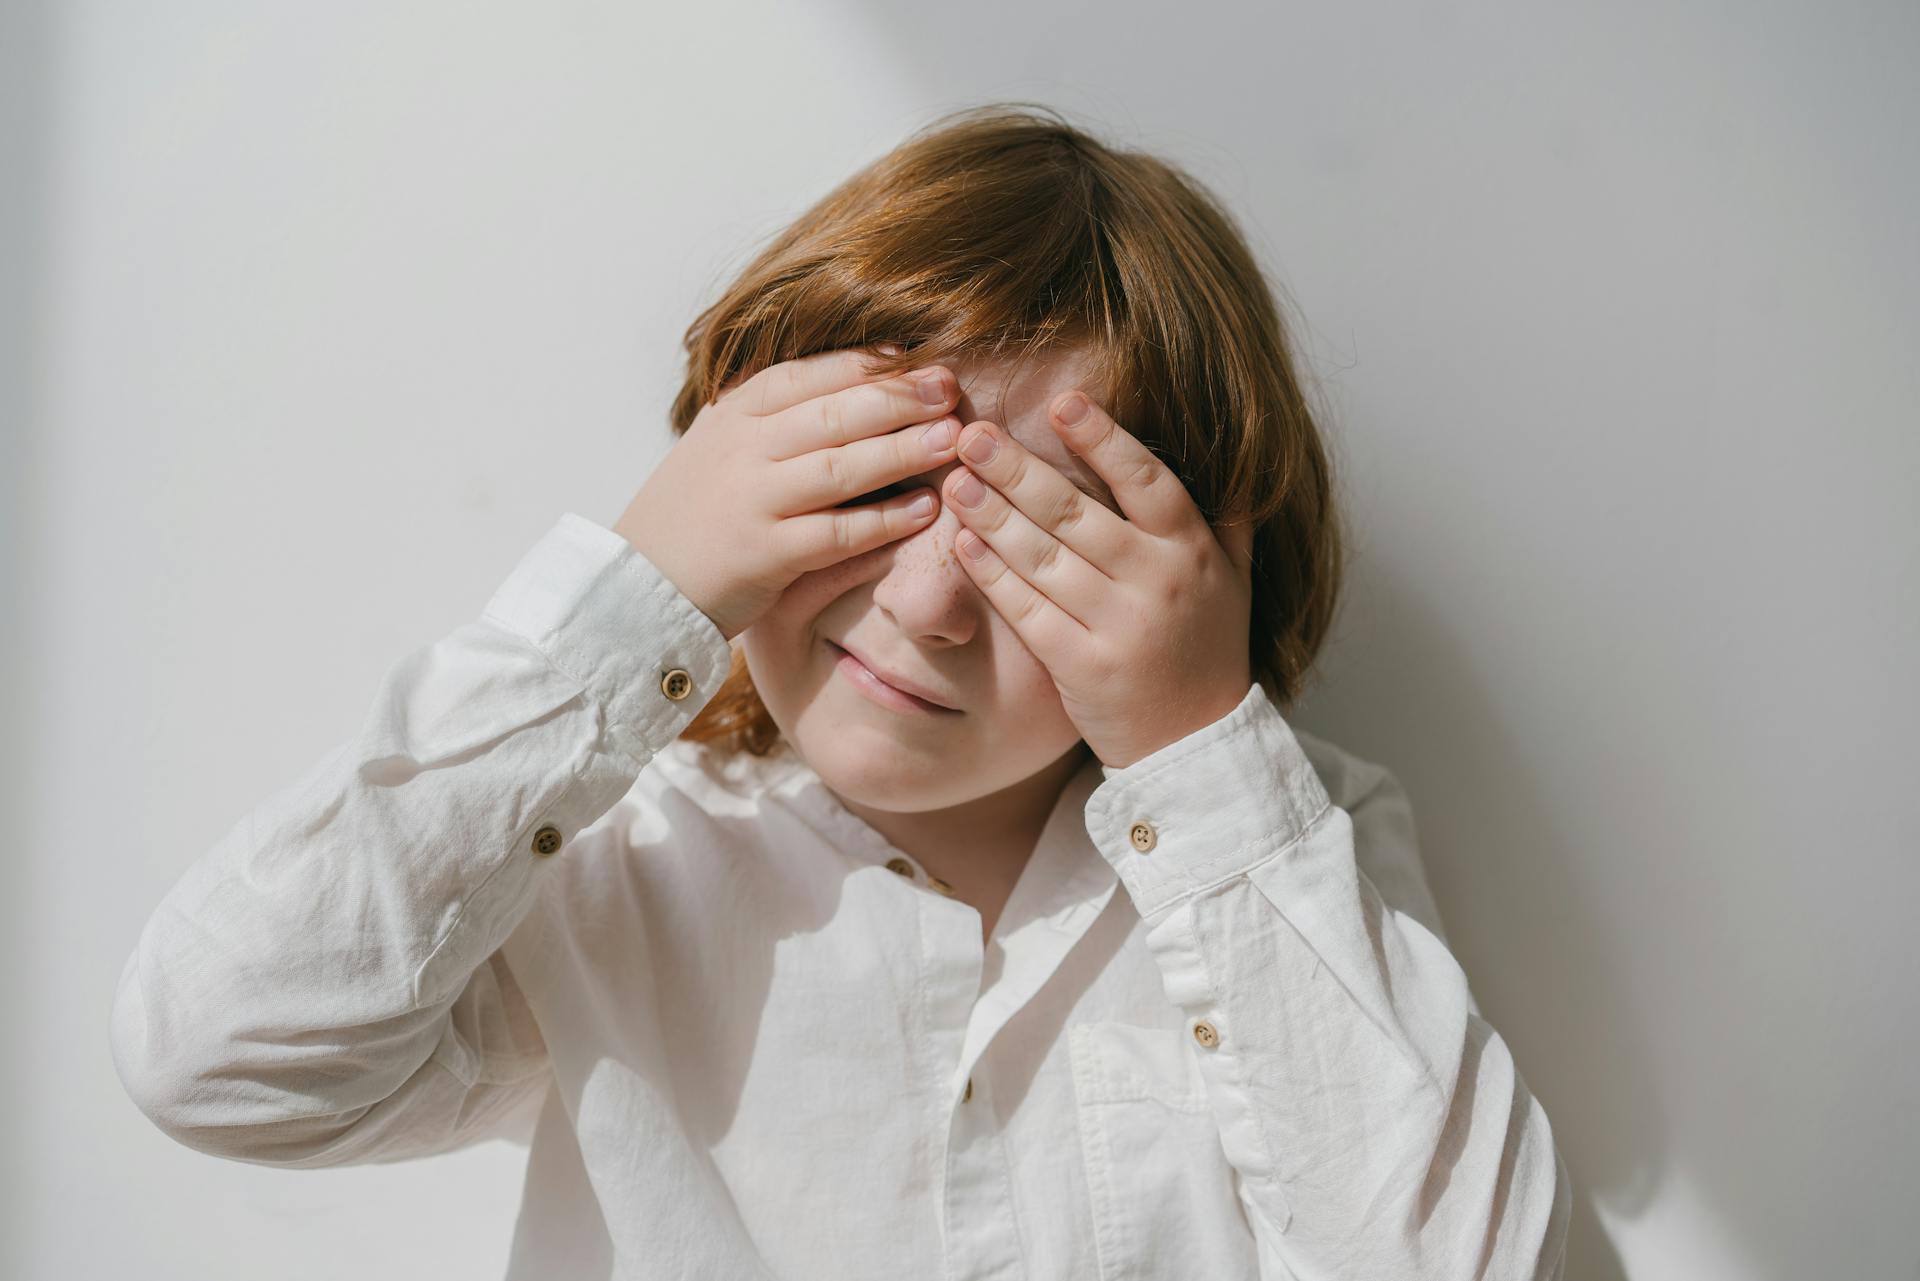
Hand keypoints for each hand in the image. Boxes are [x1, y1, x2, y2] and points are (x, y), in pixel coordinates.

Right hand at [612, 346, 962, 641]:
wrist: (636, 586)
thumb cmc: (693, 515)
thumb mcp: (720, 446)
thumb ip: (770, 416)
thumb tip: (849, 379)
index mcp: (734, 414)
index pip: (811, 374)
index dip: (869, 365)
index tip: (920, 357)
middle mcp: (743, 450)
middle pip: (835, 413)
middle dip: (900, 398)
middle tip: (950, 390)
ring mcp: (752, 501)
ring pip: (841, 467)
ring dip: (903, 451)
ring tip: (951, 439)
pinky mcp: (764, 555)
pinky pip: (837, 533)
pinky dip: (885, 521)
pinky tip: (925, 510)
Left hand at [939, 391, 1255, 768]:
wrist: (1196, 747)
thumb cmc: (1207, 652)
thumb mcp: (1234, 581)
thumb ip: (1228, 519)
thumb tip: (1235, 453)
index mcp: (1192, 551)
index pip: (1146, 480)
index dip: (1103, 439)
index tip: (1063, 401)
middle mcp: (1157, 582)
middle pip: (1077, 514)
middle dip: (1019, 469)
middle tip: (973, 433)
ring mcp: (1119, 627)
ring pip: (1045, 558)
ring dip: (994, 515)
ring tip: (956, 480)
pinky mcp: (1082, 668)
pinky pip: (1028, 611)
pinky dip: (993, 576)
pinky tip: (964, 544)